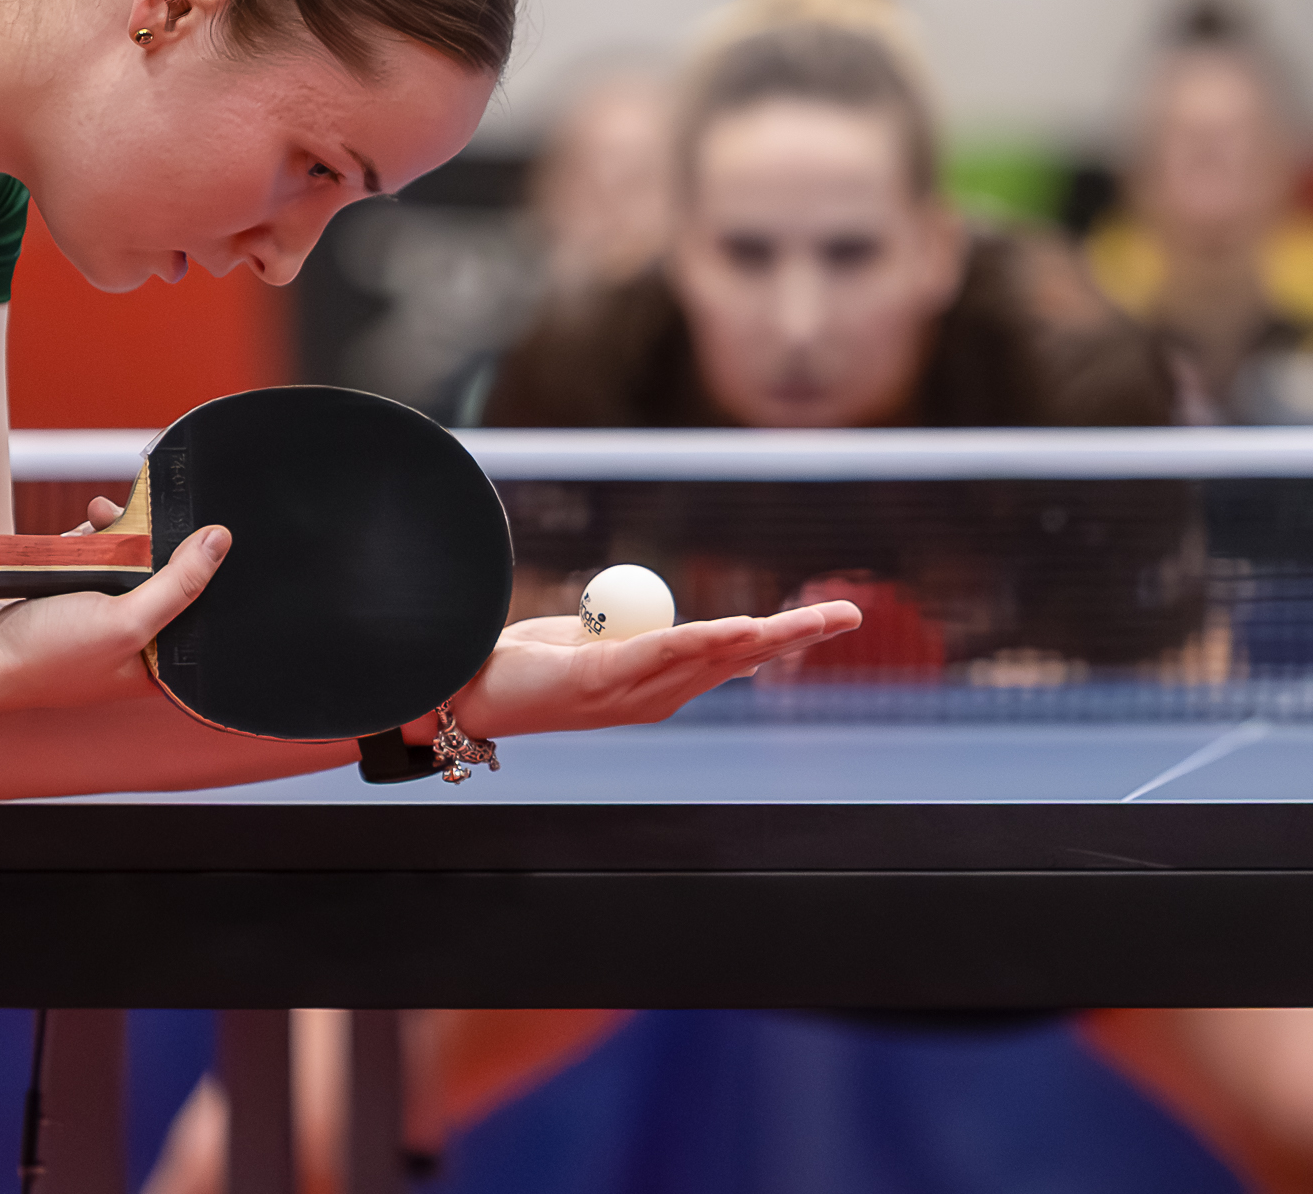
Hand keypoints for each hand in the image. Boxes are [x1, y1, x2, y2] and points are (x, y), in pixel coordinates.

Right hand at [0, 523, 232, 715]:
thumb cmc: (47, 656)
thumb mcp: (125, 621)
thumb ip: (178, 585)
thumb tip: (221, 543)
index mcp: (156, 668)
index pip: (199, 614)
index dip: (203, 574)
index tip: (202, 536)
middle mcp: (131, 646)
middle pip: (163, 582)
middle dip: (152, 544)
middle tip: (139, 518)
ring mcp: (98, 622)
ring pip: (126, 564)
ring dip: (117, 535)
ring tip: (101, 515)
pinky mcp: (70, 600)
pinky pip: (92, 561)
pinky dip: (88, 540)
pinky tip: (81, 529)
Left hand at [449, 600, 862, 739]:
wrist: (462, 688)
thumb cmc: (518, 664)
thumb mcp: (586, 642)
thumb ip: (624, 632)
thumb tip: (659, 619)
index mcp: (656, 687)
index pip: (730, 660)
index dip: (779, 641)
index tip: (824, 625)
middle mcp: (655, 697)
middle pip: (739, 657)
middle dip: (795, 636)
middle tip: (850, 616)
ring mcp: (632, 692)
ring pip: (715, 654)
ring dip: (767, 634)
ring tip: (816, 621)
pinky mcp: (603, 680)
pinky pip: (665, 652)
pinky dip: (706, 638)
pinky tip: (742, 630)